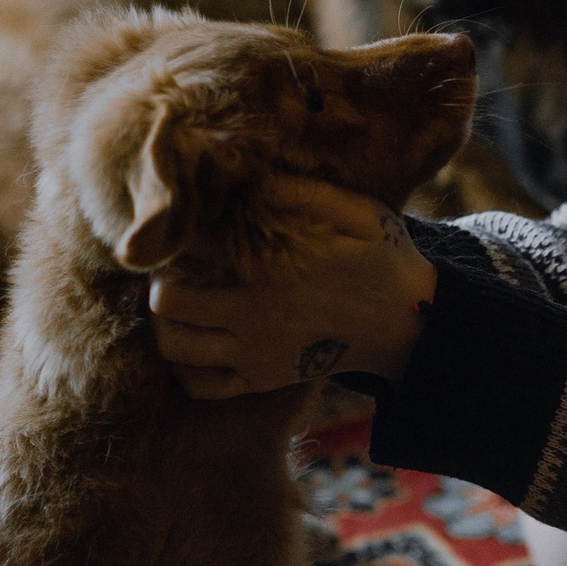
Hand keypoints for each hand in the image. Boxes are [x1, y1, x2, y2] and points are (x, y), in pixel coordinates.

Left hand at [149, 176, 439, 398]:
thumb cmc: (381, 260)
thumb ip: (304, 194)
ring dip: (165, 324)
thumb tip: (250, 179)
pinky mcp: (261, 382)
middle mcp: (255, 318)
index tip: (190, 217)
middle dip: (159, 278)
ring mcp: (255, 356)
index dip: (182, 228)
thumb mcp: (357, 214)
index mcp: (272, 272)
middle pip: (164, 304)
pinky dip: (185, 367)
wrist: (406, 325)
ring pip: (173, 348)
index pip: (194, 246)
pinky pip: (199, 386)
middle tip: (173, 265)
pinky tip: (195, 342)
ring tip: (179, 302)